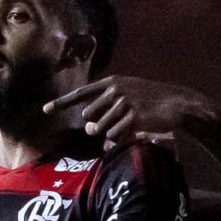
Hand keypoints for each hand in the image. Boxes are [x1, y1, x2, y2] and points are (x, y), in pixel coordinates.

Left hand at [50, 76, 215, 147]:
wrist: (176, 103)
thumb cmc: (150, 102)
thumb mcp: (127, 98)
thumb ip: (105, 112)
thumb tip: (90, 130)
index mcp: (111, 82)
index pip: (80, 94)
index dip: (61, 103)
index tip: (44, 110)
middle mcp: (114, 90)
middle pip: (90, 117)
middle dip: (98, 125)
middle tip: (117, 123)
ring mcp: (123, 102)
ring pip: (102, 128)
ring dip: (111, 132)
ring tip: (129, 125)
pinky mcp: (133, 116)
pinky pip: (115, 134)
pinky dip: (121, 138)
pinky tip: (134, 131)